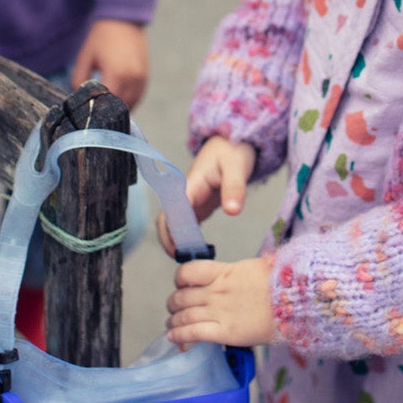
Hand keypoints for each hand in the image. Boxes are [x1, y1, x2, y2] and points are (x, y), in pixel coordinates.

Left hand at [71, 19, 149, 108]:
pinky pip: (138, 97)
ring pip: (132, 105)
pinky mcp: (146, 77)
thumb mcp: (85, 57)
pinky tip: (117, 101)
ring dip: (119, 109)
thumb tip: (78, 96)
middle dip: (107, 113)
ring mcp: (142, 78)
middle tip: (94, 115)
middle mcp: (133, 78)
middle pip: (120, 108)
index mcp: (117, 74)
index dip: (96, 111)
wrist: (123, 20)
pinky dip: (128, 102)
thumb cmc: (102, 38)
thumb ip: (79, 79)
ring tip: (105, 110)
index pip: (107, 105)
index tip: (87, 114)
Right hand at [155, 136, 256, 258]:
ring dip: (176, 243)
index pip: (173, 211)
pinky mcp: (196, 207)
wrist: (232, 141)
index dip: (173, 231)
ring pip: (172, 225)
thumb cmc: (232, 151)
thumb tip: (233, 211)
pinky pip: (184, 226)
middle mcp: (184, 194)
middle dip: (169, 241)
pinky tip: (198, 253)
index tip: (182, 249)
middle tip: (184, 260)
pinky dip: (186, 240)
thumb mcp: (237, 167)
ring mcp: (188, 201)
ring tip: (191, 261)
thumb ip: (235, 188)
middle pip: (165, 220)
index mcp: (189, 184)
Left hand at [166, 254, 277, 348]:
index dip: (180, 280)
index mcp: (224, 272)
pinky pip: (193, 333)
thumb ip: (238, 273)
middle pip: (182, 296)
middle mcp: (217, 291)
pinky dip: (179, 335)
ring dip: (174, 322)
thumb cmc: (281, 284)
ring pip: (184, 316)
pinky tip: (173, 338)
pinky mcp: (225, 332)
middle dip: (174, 304)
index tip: (182, 286)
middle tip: (174, 309)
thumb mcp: (256, 268)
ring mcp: (220, 312)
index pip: (188, 272)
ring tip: (171, 326)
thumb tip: (236, 275)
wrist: (296, 301)